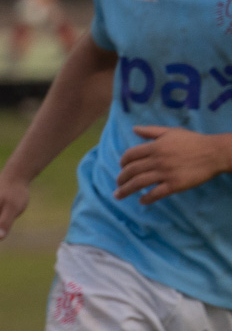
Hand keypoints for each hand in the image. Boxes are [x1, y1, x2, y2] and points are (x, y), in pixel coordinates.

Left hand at [115, 127, 231, 203]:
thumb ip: (151, 131)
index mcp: (155, 147)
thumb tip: (134, 129)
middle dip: (120, 179)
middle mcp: (157, 160)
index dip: (122, 162)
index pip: (130, 155)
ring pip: (139, 183)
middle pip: (131, 171)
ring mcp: (165, 173)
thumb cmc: (193, 141)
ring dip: (125, 191)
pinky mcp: (174, 185)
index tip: (121, 167)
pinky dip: (146, 199)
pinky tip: (141, 201)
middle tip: (117, 184)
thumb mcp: (171, 132)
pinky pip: (155, 194)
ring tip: (118, 195)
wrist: (214, 153)